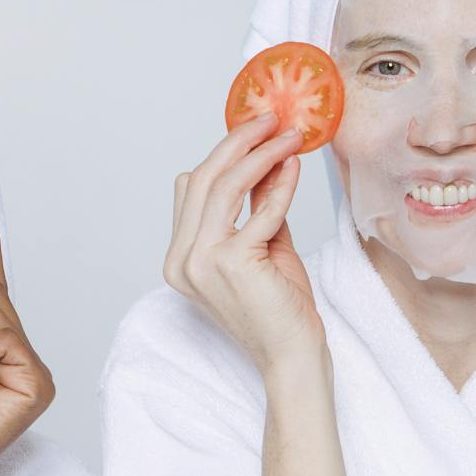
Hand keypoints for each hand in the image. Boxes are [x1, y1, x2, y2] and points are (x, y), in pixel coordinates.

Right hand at [163, 110, 322, 373]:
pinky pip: (260, 210)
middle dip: (238, 142)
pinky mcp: (233, 263)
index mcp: (180, 257)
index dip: (221, 154)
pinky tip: (295, 167)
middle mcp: (182, 259)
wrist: (292, 357)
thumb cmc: (280, 308)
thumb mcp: (262, 246)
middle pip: (203, 179)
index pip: (191, 189)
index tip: (253, 131)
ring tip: (288, 136)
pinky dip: (280, 184)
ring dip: (260, 154)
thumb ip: (256, 206)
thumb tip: (268, 158)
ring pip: (225, 186)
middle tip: (270, 119)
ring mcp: (201, 261)